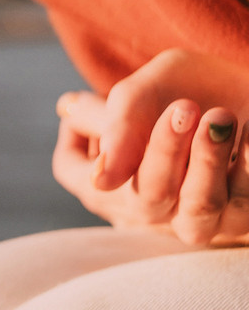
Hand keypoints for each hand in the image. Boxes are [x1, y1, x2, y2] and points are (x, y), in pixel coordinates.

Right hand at [53, 49, 248, 245]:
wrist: (241, 91)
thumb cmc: (185, 90)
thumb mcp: (144, 90)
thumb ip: (117, 124)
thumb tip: (101, 180)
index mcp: (113, 176)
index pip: (77, 174)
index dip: (79, 148)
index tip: (105, 110)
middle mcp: (150, 209)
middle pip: (146, 198)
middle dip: (164, 150)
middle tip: (184, 107)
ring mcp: (196, 219)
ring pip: (198, 208)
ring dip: (209, 158)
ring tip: (220, 116)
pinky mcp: (241, 220)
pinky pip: (245, 202)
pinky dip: (248, 163)